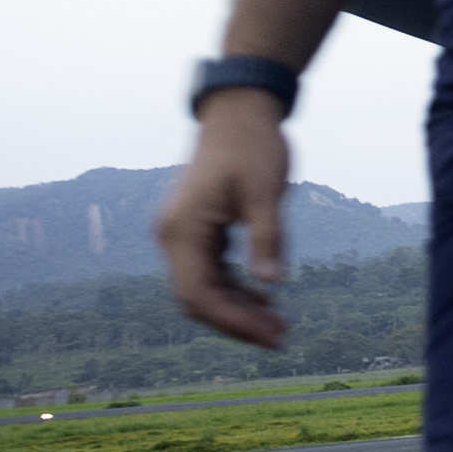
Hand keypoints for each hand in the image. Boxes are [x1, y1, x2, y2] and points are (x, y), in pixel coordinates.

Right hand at [159, 90, 294, 349]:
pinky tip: (265, 299)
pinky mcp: (196, 230)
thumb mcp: (266, 191)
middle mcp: (173, 236)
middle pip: (196, 298)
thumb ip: (267, 237)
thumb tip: (270, 283)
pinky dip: (235, 288)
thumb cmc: (252, 145)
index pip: (198, 293)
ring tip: (278, 326)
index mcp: (182, 229)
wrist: (238, 112)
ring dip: (237, 309)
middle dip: (235, 323)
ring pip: (203, 288)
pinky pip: (210, 271)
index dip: (232, 321)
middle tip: (279, 339)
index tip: (269, 336)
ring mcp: (182, 233)